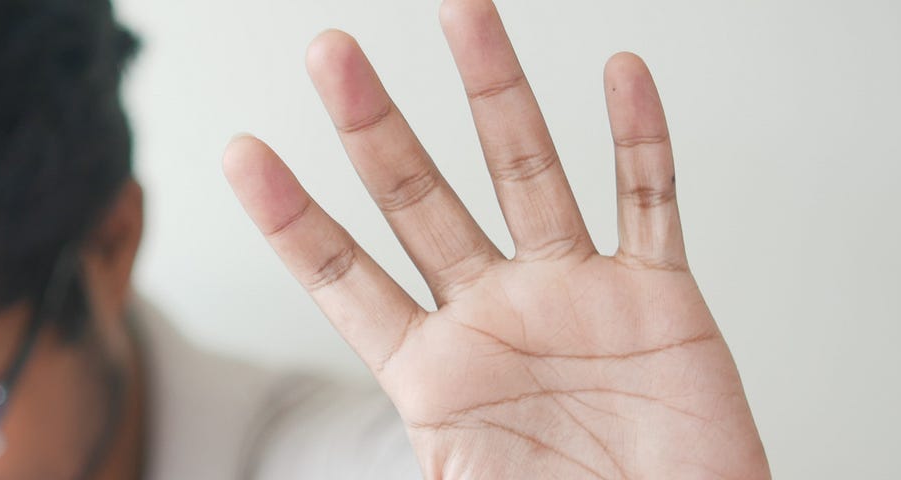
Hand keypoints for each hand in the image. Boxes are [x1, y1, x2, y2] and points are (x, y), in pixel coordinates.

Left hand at [222, 0, 769, 477]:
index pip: (343, 275)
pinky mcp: (658, 300)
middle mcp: (495, 315)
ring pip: (526, 172)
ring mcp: (575, 296)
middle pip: (419, 200)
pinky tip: (617, 75)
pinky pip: (648, 204)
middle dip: (374, 126)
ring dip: (494, 93)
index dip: (291, 217)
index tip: (242, 154)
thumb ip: (414, 470)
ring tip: (461, 15)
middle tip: (331, 53)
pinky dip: (638, 140)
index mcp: (433, 369)